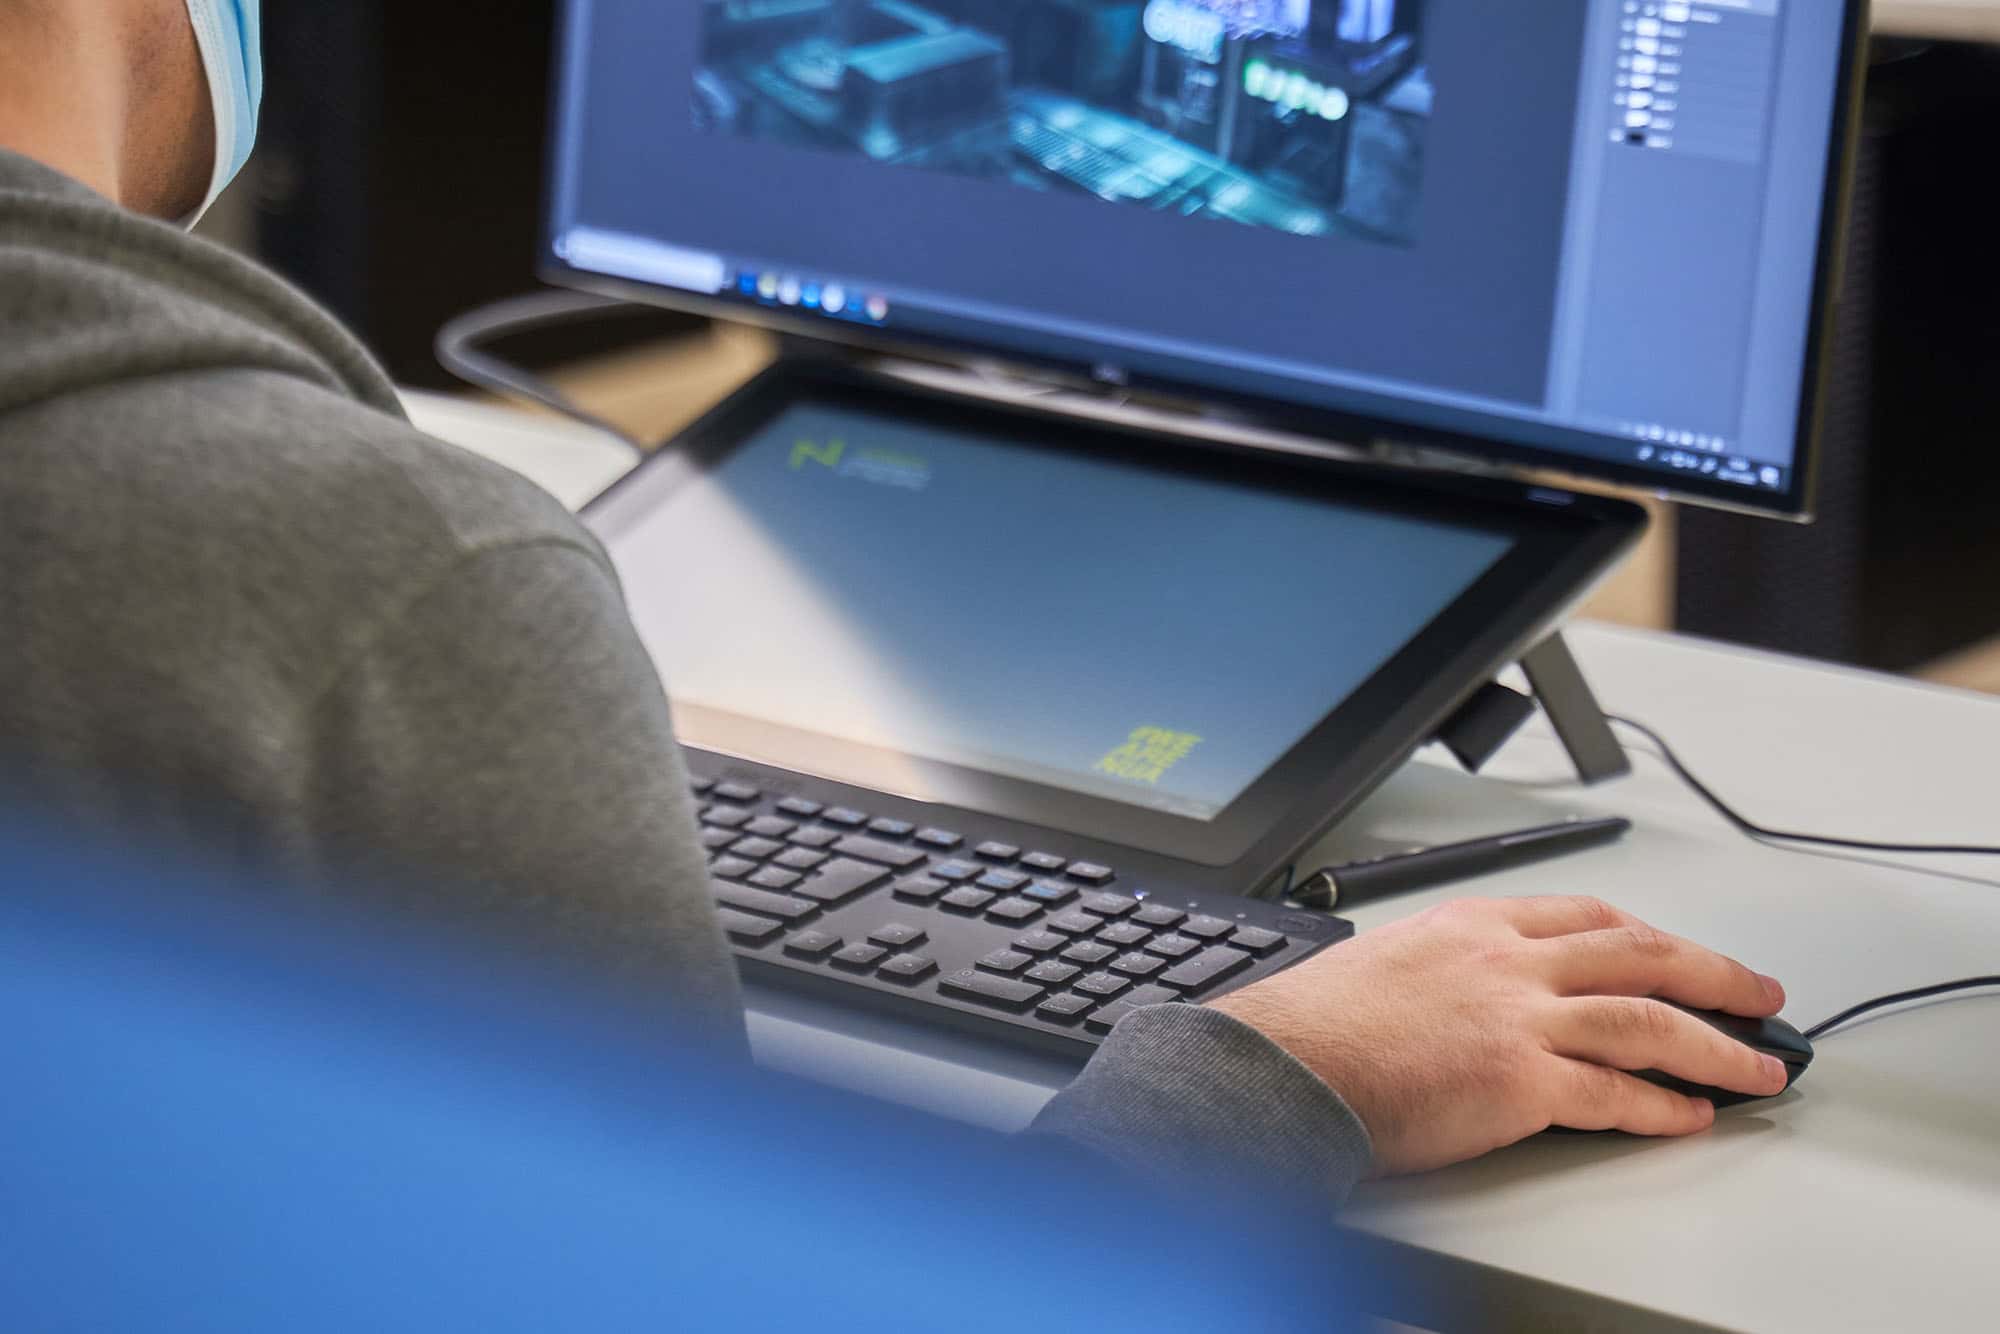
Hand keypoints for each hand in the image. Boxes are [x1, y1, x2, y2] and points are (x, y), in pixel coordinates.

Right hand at [1207, 896, 1790, 1175]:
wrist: (1281, 1067)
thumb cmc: (1315, 1026)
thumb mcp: (1389, 962)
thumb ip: (1446, 970)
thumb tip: (1468, 997)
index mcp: (1475, 924)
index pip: (1586, 916)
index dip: (1648, 936)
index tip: (1679, 953)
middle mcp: (1508, 961)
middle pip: (1641, 953)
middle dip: (1713, 973)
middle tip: (1759, 993)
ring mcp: (1519, 1018)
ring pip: (1650, 1020)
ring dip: (1717, 1045)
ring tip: (1759, 1066)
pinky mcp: (1520, 1083)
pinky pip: (1617, 1094)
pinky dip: (1665, 1107)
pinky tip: (1694, 1117)